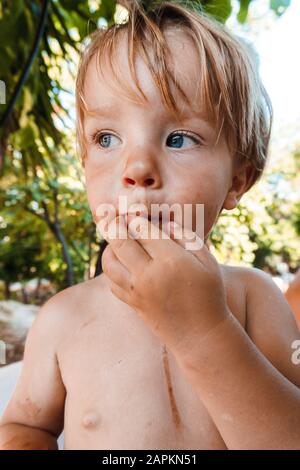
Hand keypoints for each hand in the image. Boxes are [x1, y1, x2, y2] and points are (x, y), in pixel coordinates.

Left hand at [101, 214, 229, 358]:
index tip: (133, 212)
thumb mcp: (207, 261)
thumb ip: (187, 237)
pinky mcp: (132, 303)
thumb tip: (165, 223)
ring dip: (109, 247)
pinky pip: (112, 281)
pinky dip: (111, 268)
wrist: (201, 335)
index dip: (135, 218)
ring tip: (116, 240)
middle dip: (114, 225)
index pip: (142, 230)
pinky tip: (120, 262)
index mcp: (169, 261)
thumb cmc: (209, 294)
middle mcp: (148, 275)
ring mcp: (137, 291)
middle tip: (113, 217)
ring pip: (109, 262)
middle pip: (120, 242)